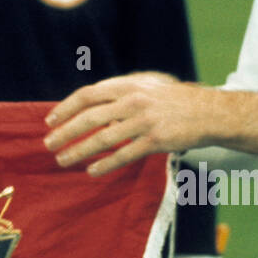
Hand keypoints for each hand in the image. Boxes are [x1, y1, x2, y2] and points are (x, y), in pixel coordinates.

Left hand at [44, 72, 206, 175]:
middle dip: (65, 132)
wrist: (209, 111)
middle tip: (49, 145)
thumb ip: (118, 94)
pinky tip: (91, 170)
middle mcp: (133, 101)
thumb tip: (88, 106)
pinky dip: (105, 163)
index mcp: (127, 86)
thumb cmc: (172, 101)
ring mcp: (144, 121)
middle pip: (89, 118)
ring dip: (79, 150)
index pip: (87, 95)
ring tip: (63, 160)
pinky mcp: (156, 140)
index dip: (65, 108)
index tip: (49, 121)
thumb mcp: (145, 87)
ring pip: (103, 138)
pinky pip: (125, 155)